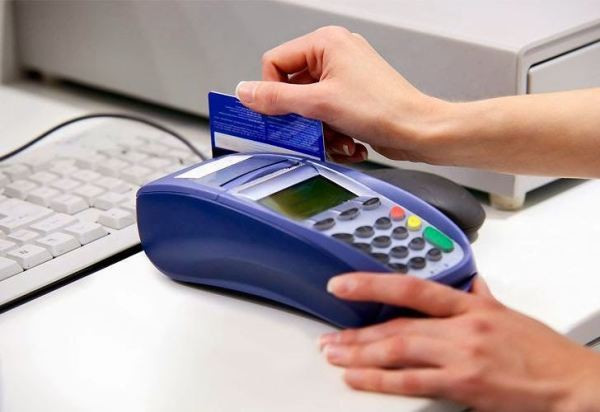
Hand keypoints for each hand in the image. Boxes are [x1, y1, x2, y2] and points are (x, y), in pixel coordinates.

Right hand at [235, 26, 451, 163]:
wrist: (418, 131)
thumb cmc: (383, 109)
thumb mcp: (319, 104)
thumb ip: (276, 99)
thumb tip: (246, 93)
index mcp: (325, 43)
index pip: (275, 63)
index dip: (272, 93)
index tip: (277, 116)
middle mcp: (335, 55)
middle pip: (292, 89)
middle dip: (302, 118)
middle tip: (310, 130)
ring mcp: (345, 76)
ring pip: (309, 107)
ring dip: (320, 131)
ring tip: (338, 138)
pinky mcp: (353, 97)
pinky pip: (326, 115)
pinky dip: (333, 133)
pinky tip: (349, 142)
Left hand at [320, 274, 599, 411]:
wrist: (572, 384)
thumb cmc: (542, 351)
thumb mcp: (508, 314)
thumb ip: (481, 297)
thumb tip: (470, 282)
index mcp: (470, 305)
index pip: (411, 288)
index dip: (372, 284)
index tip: (343, 285)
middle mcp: (462, 327)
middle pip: (397, 325)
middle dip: (358, 332)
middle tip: (329, 337)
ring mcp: (461, 356)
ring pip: (399, 350)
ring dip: (360, 354)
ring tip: (333, 355)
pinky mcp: (464, 385)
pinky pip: (413, 382)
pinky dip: (381, 381)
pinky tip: (358, 379)